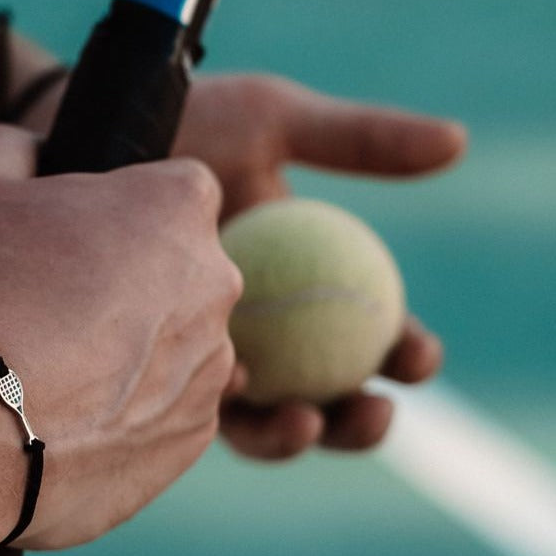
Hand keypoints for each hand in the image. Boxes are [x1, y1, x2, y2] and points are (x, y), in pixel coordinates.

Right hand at [0, 126, 242, 548]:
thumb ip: (15, 147)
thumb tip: (31, 150)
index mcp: (178, 207)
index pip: (179, 188)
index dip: (132, 205)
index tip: (89, 232)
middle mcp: (217, 284)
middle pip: (185, 268)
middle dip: (141, 276)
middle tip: (66, 302)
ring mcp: (212, 366)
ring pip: (182, 341)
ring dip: (141, 346)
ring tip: (65, 365)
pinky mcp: (195, 435)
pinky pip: (173, 406)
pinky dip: (136, 408)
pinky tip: (77, 414)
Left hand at [173, 74, 466, 458]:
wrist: (98, 132)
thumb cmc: (189, 122)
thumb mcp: (278, 122)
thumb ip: (359, 140)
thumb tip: (457, 143)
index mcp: (303, 278)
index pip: (366, 330)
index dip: (402, 352)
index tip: (419, 356)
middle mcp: (261, 323)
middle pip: (323, 390)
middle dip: (358, 419)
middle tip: (376, 412)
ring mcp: (207, 348)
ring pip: (262, 415)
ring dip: (296, 434)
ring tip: (308, 423)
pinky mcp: (157, 363)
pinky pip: (195, 404)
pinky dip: (220, 411)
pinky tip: (231, 394)